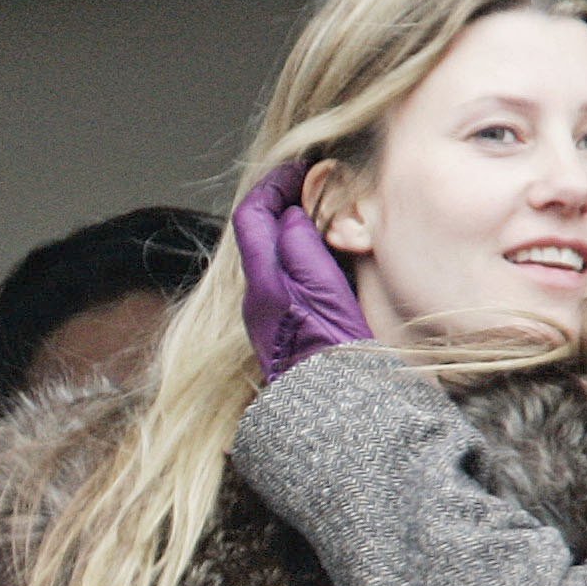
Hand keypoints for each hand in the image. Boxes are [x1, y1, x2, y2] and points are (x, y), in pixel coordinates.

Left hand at [232, 160, 372, 381]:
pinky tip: (327, 252)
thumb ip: (302, 249)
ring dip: (293, 227)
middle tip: (316, 183)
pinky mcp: (283, 330)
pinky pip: (284, 278)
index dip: (272, 186)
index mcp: (263, 285)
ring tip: (325, 211)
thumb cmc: (334, 358)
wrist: (333, 417)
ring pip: (272, 255)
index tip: (300, 168)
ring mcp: (267, 317)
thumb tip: (289, 215)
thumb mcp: (322, 294)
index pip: (252, 218)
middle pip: (259, 235)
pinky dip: (300, 253)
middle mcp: (256, 300)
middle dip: (283, 202)